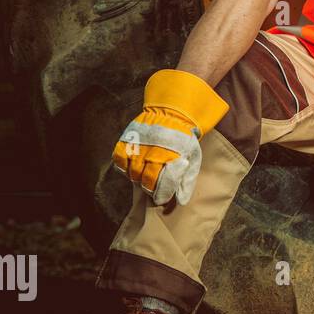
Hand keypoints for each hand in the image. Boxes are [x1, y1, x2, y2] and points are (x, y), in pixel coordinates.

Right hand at [112, 69, 229, 205]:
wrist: (172, 112)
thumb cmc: (183, 139)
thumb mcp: (193, 158)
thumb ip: (187, 180)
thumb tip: (181, 201)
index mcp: (172, 158)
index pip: (163, 185)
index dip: (161, 195)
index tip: (162, 198)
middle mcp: (153, 153)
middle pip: (146, 182)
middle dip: (150, 188)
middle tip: (154, 187)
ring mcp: (138, 146)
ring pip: (132, 173)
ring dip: (138, 178)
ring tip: (144, 175)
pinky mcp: (127, 140)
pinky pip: (120, 160)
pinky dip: (124, 167)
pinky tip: (133, 166)